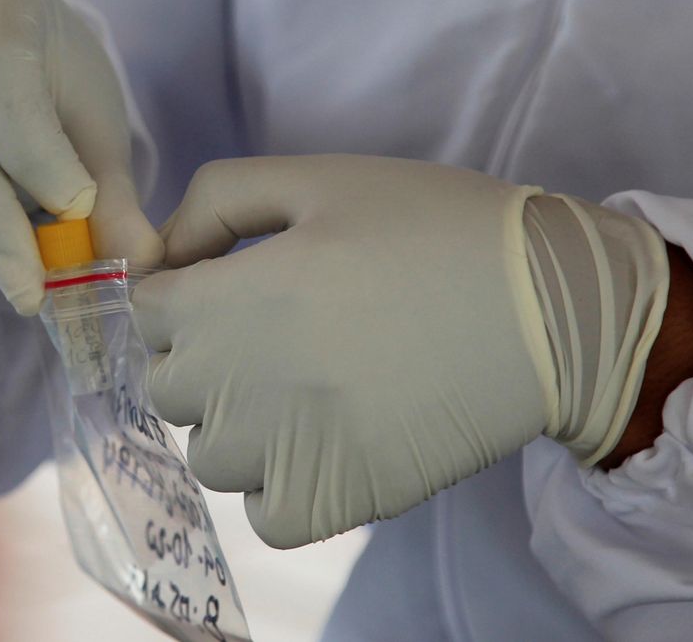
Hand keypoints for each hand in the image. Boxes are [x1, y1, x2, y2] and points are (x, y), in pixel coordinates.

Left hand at [133, 155, 666, 547]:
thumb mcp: (319, 178)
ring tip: (309, 391)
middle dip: (205, 357)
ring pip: (210, 454)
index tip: (229, 288)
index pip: (144, 309)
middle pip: (169, 384)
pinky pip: (263, 514)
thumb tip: (162, 251)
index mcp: (225, 297)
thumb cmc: (434, 229)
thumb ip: (217, 200)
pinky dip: (281, 489)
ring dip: (241, 427)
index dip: (181, 293)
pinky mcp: (332, 501)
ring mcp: (279, 451)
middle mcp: (235, 379)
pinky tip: (326, 446)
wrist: (548, 309)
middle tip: (279, 334)